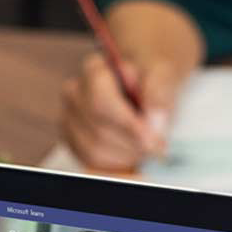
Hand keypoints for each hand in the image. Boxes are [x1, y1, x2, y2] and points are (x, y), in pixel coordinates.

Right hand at [62, 52, 182, 171]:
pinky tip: (131, 151)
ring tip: (146, 146)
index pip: (100, 101)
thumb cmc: (149, 82)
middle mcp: (74, 93)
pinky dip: (116, 162)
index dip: (127, 125)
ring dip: (125, 154)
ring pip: (94, 149)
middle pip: (98, 130)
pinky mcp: (71, 140)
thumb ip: (158, 92)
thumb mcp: (162, 77)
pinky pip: (91, 162)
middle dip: (131, 143)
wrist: (140, 88)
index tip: (152, 139)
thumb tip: (154, 118)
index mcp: (94, 70)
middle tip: (157, 146)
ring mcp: (69, 118)